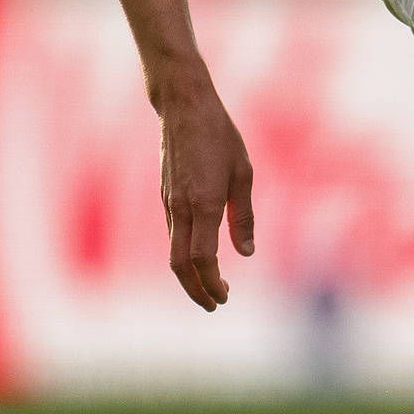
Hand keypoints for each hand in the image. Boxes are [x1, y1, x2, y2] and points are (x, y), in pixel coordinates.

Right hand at [155, 76, 256, 310]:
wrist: (184, 108)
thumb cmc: (221, 136)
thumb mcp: (244, 173)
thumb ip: (245, 216)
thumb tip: (247, 253)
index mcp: (204, 203)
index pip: (202, 257)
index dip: (212, 282)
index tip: (226, 297)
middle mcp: (181, 207)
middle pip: (180, 264)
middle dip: (196, 290)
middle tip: (215, 305)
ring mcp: (169, 203)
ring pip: (173, 252)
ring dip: (190, 276)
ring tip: (212, 288)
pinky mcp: (166, 197)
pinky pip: (173, 235)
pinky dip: (184, 255)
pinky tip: (201, 260)